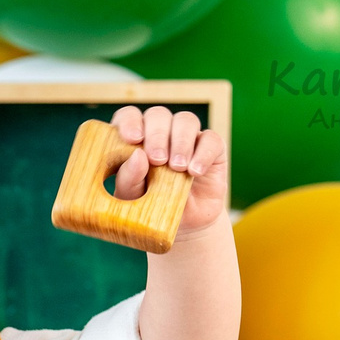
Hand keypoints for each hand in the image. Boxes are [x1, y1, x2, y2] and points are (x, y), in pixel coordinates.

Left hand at [111, 104, 229, 236]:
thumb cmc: (150, 206)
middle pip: (158, 115)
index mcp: (135, 139)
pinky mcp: (211, 148)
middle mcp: (161, 132)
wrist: (184, 225)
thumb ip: (129, 177)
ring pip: (186, 121)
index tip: (133, 139)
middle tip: (157, 160)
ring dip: (181, 142)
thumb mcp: (132, 198)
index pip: (128, 116)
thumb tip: (138, 155)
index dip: (130, 122)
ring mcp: (187, 138)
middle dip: (157, 135)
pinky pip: (211, 139)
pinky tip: (195, 172)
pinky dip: (203, 153)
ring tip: (177, 168)